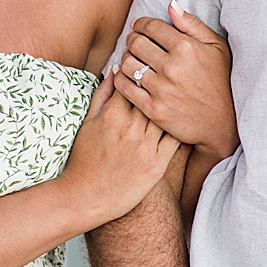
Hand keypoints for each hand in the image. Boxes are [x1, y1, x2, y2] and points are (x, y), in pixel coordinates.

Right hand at [58, 78, 182, 227]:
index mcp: (112, 115)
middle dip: (158, 87)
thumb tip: (115, 69)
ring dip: (171, 106)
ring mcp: (146, 147)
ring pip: (167, 115)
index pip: (132, 83)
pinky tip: (182, 123)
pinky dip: (180, 129)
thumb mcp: (88, 122)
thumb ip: (102, 94)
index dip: (139, 75)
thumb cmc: (84, 158)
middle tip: (167, 80)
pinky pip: (176, 139)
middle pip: (153, 96)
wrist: (87, 197)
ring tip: (176, 99)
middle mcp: (131, 129)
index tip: (145, 71)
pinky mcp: (158, 164)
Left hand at [111, 2, 236, 162]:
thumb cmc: (221, 82)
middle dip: (131, 39)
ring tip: (131, 59)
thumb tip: (170, 5)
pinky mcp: (153, 108)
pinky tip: (124, 75)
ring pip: (127, 63)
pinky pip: (124, 87)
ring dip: (125, 58)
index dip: (141, 24)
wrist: (223, 124)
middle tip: (134, 42)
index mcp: (186, 47)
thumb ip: (192, 24)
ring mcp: (161, 89)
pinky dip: (119, 78)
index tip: (139, 27)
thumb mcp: (217, 48)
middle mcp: (172, 66)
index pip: (151, 26)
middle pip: (135, 43)